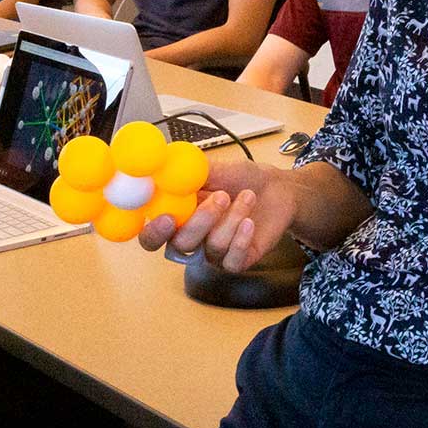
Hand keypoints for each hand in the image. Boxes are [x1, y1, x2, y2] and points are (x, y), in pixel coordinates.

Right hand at [136, 159, 295, 272]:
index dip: (153, 232)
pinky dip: (241, 238)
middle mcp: (191, 237)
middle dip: (200, 221)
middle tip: (222, 197)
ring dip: (231, 218)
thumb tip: (164, 165)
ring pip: (211, 247)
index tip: (167, 218)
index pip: (151, 235)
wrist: (277, 189)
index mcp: (177, 215)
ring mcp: (212, 252)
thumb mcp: (215, 168)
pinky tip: (250, 222)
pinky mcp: (235, 262)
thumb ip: (188, 171)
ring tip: (247, 197)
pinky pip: (231, 260)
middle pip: (180, 244)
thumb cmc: (242, 179)